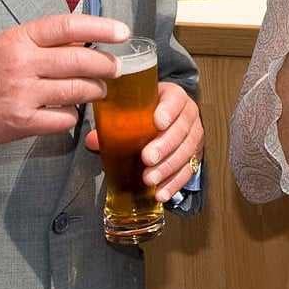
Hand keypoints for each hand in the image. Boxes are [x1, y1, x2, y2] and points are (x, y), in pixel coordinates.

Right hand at [0, 13, 130, 149]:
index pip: (68, 26)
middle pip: (81, 60)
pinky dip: (73, 115)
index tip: (122, 31)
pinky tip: (70, 110)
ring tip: (99, 89)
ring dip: (96, 90)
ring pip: (78, 90)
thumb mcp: (7, 44)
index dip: (100, 28)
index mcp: (19, 38)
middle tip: (118, 67)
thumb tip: (85, 41)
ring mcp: (22, 94)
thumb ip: (42, 42)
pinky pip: (64, 118)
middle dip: (107, 65)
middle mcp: (22, 63)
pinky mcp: (21, 122)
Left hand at [85, 81, 203, 202]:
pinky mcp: (195, 155)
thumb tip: (93, 141)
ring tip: (150, 178)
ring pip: (186, 151)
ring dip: (167, 167)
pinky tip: (162, 192)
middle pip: (181, 129)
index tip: (158, 122)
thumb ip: (115, 122)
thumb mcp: (135, 107)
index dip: (168, 110)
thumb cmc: (149, 111)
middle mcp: (187, 114)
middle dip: (165, 145)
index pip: (175, 99)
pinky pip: (188, 170)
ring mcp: (193, 135)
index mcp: (173, 96)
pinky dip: (174, 183)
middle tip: (148, 157)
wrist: (168, 116)